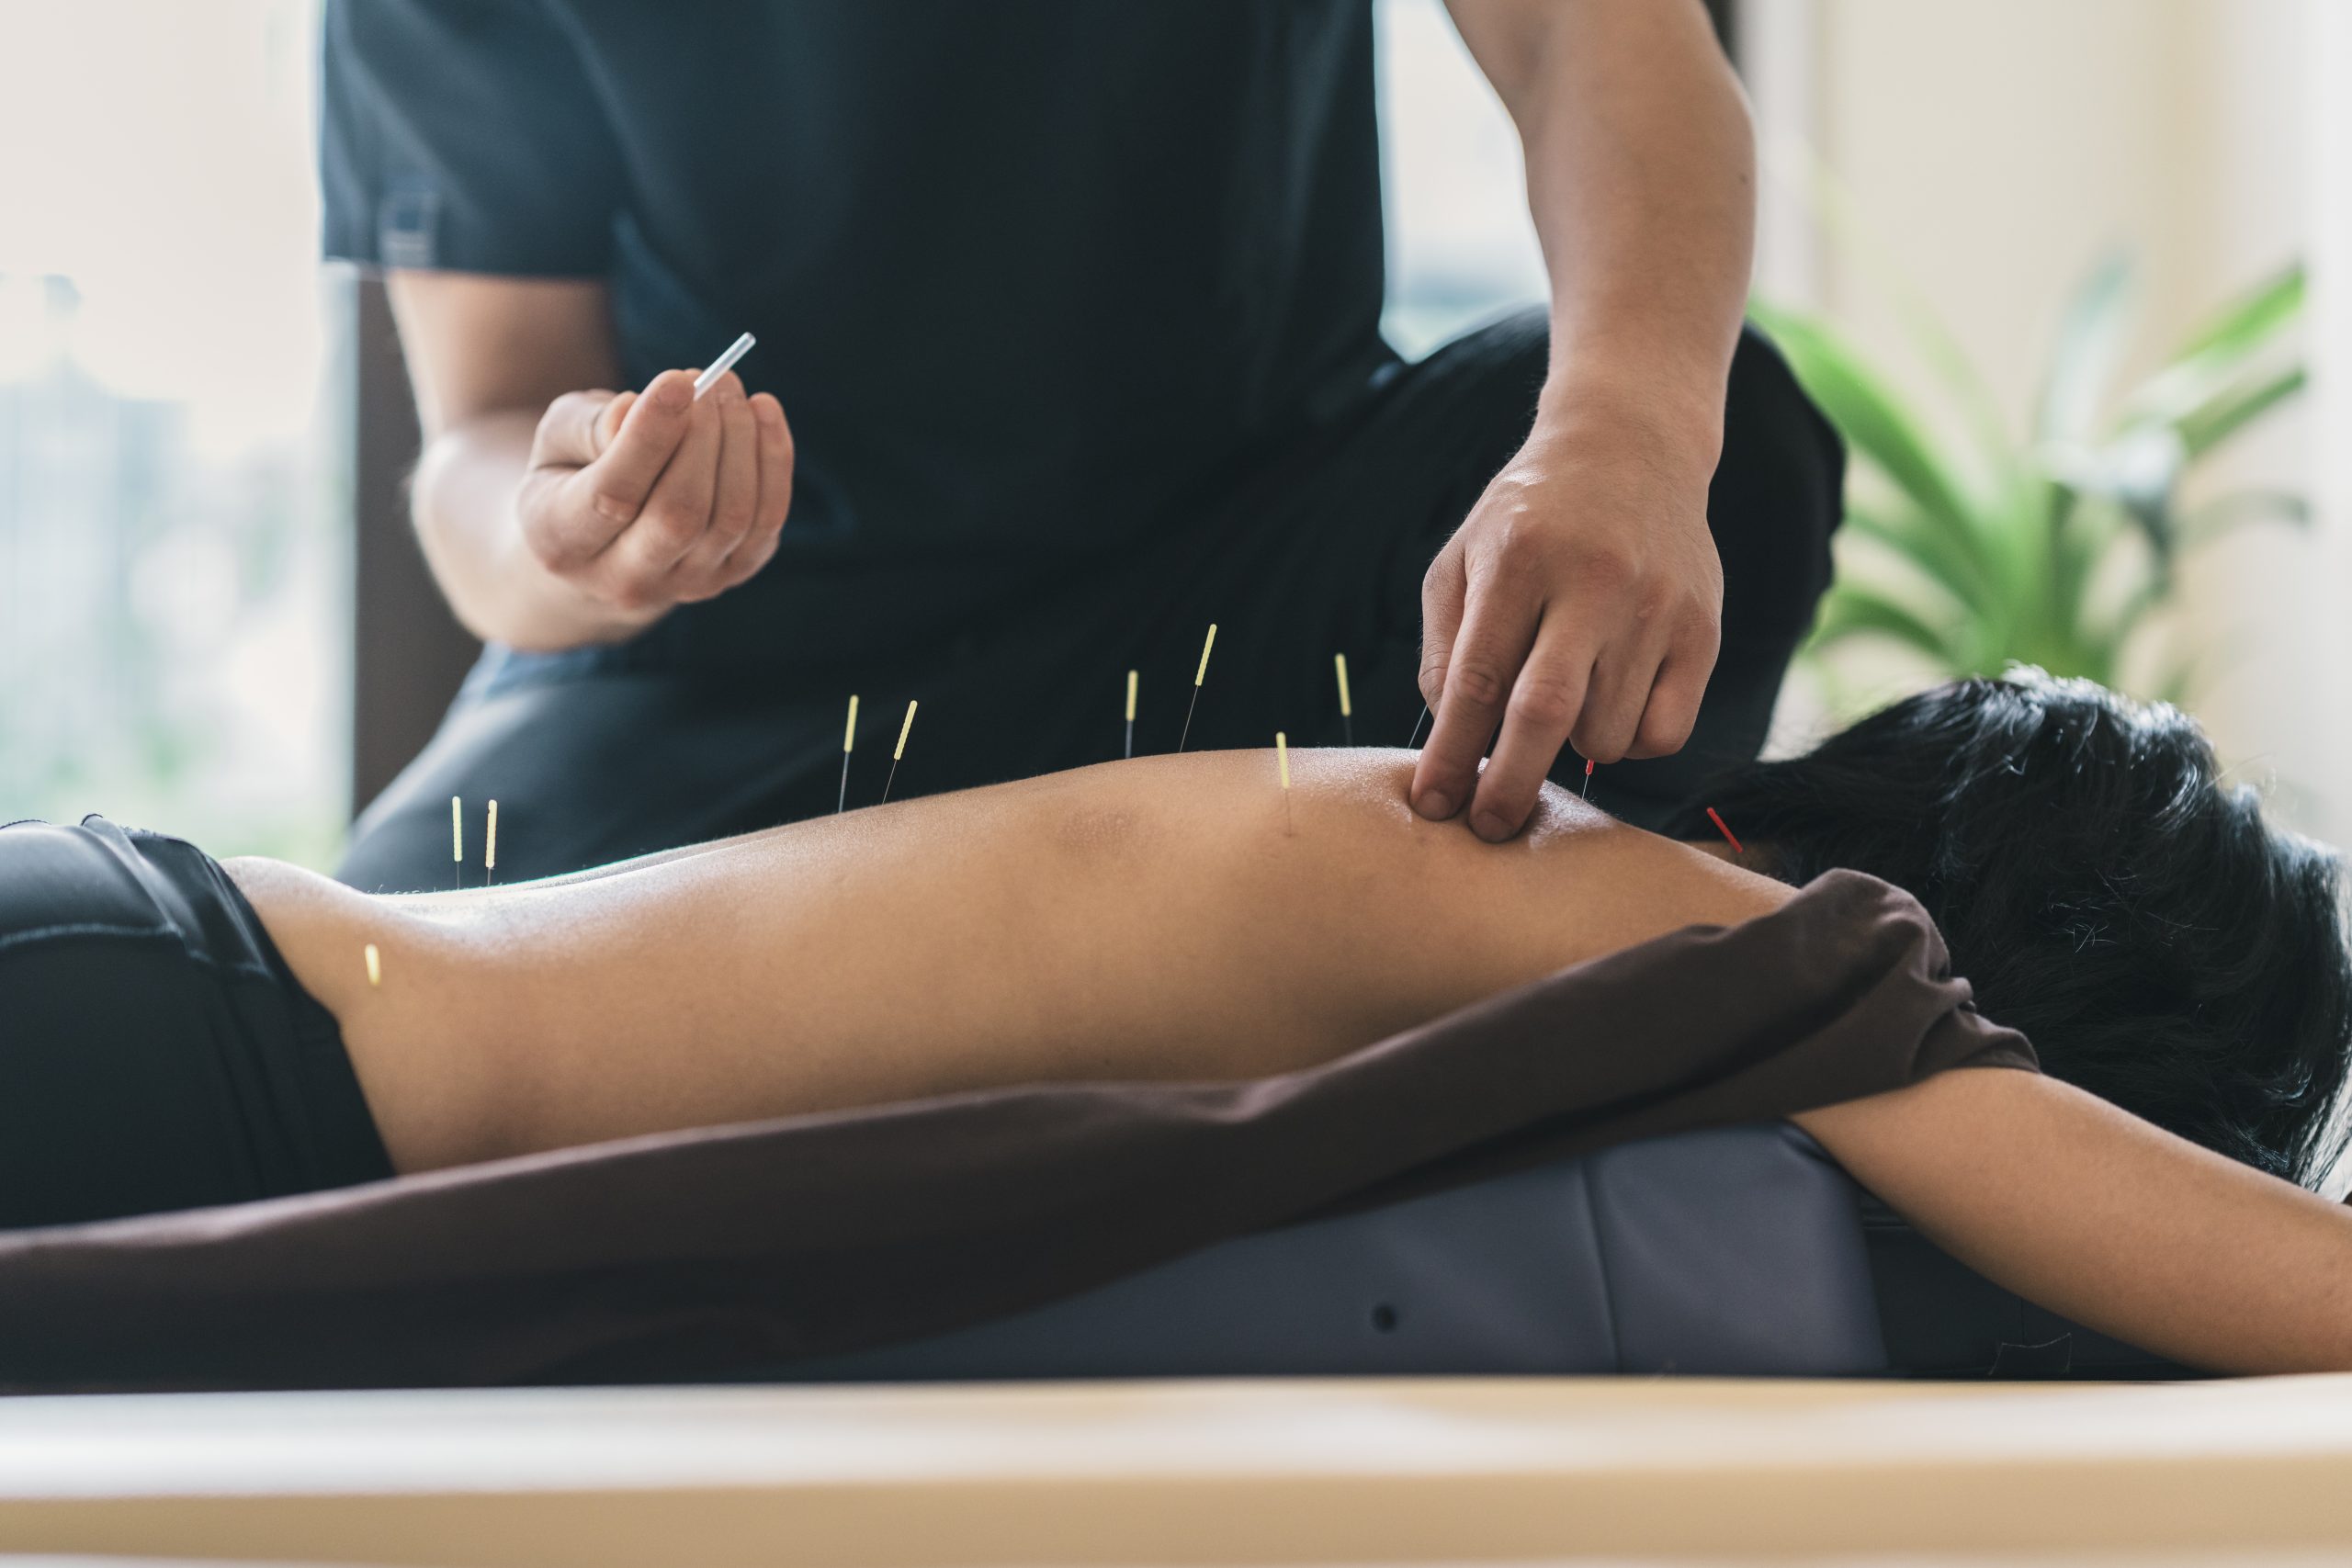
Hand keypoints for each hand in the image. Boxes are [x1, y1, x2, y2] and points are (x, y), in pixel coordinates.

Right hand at [514, 368, 792, 632]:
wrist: (604, 543)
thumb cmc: (574, 471)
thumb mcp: (558, 440)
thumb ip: (588, 427)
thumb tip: (637, 410)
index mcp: (562, 542)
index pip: (613, 495)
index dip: (650, 435)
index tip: (678, 379)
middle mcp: (624, 579)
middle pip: (679, 514)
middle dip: (702, 436)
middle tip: (707, 378)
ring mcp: (683, 585)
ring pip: (730, 517)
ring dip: (740, 441)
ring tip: (728, 387)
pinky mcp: (730, 574)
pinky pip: (765, 522)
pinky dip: (773, 461)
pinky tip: (763, 411)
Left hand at [1411, 406, 1722, 839]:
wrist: (1631, 448)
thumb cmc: (1528, 522)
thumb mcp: (1463, 559)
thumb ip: (1447, 650)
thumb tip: (1452, 740)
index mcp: (1518, 557)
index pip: (1478, 679)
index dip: (1452, 754)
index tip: (1433, 804)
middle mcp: (1593, 579)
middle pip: (1546, 713)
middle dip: (1509, 785)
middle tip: (1487, 828)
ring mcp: (1657, 605)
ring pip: (1607, 733)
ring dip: (1572, 749)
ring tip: (1563, 701)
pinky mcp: (1704, 628)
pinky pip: (1664, 732)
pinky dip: (1629, 741)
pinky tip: (1611, 701)